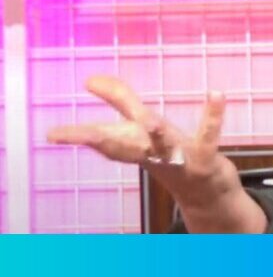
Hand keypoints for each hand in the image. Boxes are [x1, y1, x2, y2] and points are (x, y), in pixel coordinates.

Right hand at [46, 76, 266, 232]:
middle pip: (125, 147)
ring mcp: (177, 158)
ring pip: (164, 147)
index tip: (51, 135)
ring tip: (151, 121)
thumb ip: (119, 100)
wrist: (206, 196)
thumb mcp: (141, 128)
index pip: (103, 140)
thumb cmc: (170, 156)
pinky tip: (217, 94)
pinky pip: (208, 136)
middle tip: (84, 136)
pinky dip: (213, 116)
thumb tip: (91, 79)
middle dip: (103, 142)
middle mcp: (151, 154)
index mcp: (134, 147)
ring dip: (157, 136)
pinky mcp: (204, 159)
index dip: (77, 137)